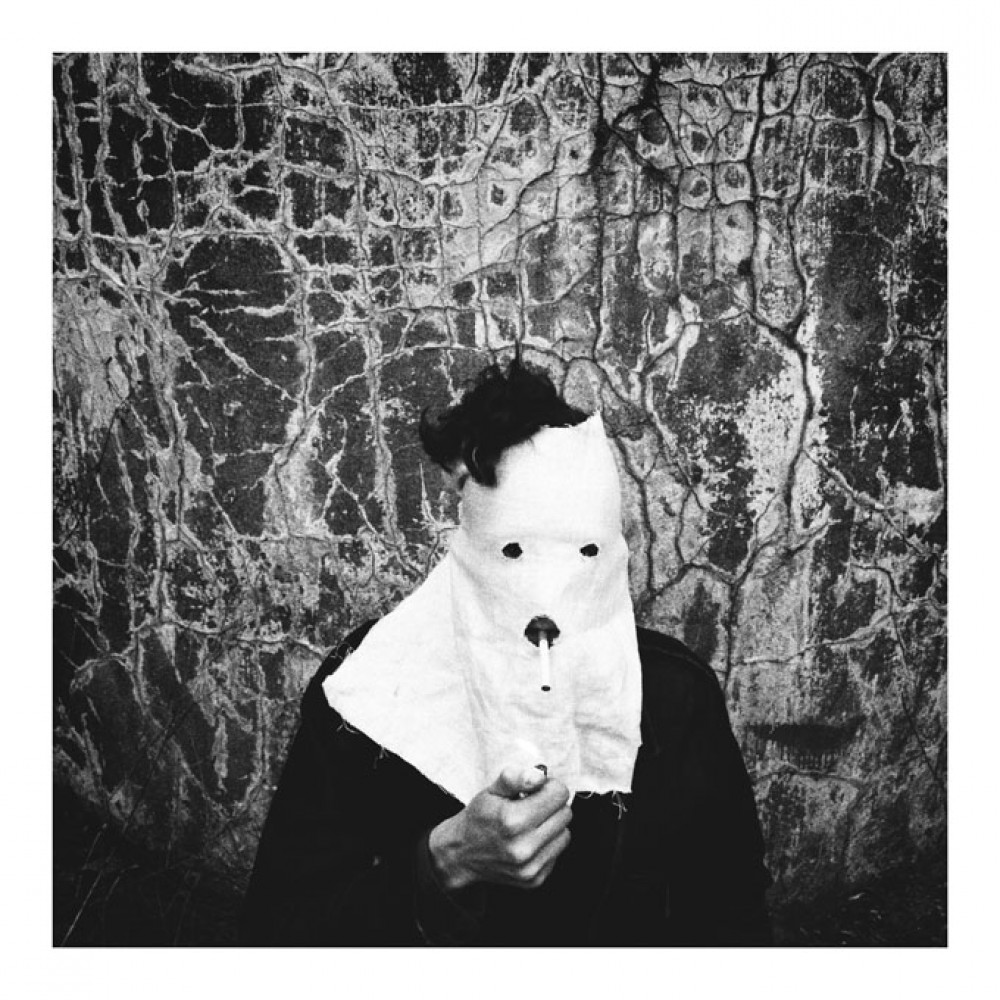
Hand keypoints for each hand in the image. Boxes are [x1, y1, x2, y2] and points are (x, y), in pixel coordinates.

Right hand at [427, 766, 571, 891]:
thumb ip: (515, 778)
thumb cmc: (479, 818)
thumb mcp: (491, 790)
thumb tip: (539, 775)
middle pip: (566, 814)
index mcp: (513, 820)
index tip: (537, 789)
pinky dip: (548, 844)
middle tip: (534, 805)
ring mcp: (530, 867)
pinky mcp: (535, 880)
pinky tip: (530, 840)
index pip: (559, 795)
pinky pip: (557, 853)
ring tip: (532, 823)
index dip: (550, 786)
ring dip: (553, 825)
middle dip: (552, 805)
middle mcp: (523, 847)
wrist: (462, 854)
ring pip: (565, 835)